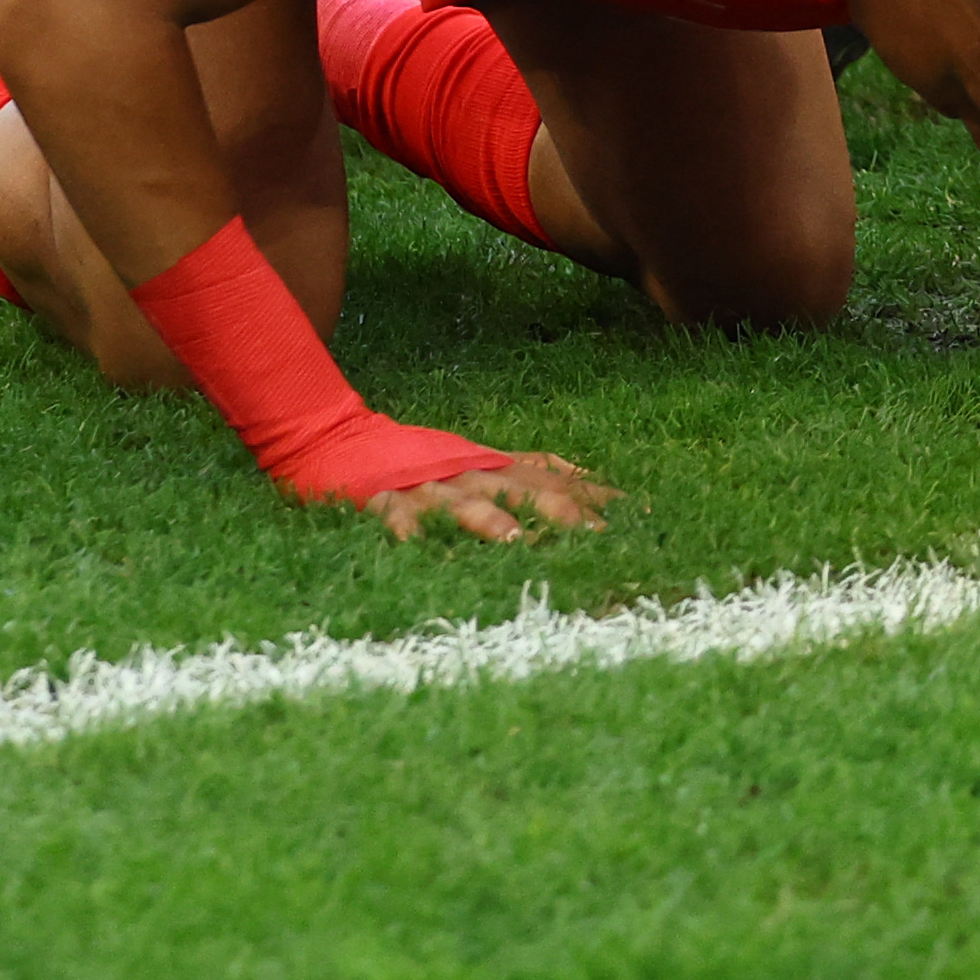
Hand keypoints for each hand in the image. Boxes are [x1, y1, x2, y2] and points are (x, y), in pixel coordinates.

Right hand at [353, 449, 612, 544]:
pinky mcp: (380, 497)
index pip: (553, 478)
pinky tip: (413, 544)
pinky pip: (393, 513)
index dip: (593, 495)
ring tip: (515, 539)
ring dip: (488, 519)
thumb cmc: (417, 459)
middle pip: (520, 487)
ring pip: (461, 500)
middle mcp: (466, 472)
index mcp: (490, 466)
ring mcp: (425, 484)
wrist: (338, 435)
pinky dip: (403, 527)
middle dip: (559, 510)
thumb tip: (582, 472)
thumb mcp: (477, 460)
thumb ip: (526, 468)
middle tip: (597, 537)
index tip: (641, 516)